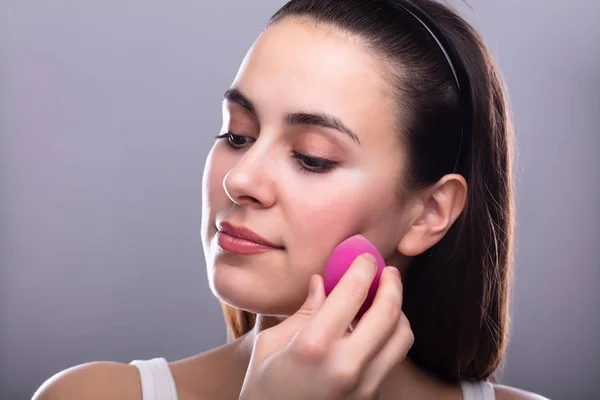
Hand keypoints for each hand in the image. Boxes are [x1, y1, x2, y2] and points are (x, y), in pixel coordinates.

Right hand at [239, 254, 413, 399]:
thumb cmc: (264, 388)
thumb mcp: (271, 344)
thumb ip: (303, 312)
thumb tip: (322, 281)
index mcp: (313, 346)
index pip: (352, 293)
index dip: (364, 267)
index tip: (366, 256)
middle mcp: (345, 366)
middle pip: (389, 313)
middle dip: (393, 284)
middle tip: (387, 272)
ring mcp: (363, 386)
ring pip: (401, 337)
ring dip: (397, 312)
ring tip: (382, 301)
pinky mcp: (371, 398)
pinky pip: (391, 359)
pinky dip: (388, 337)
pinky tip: (371, 329)